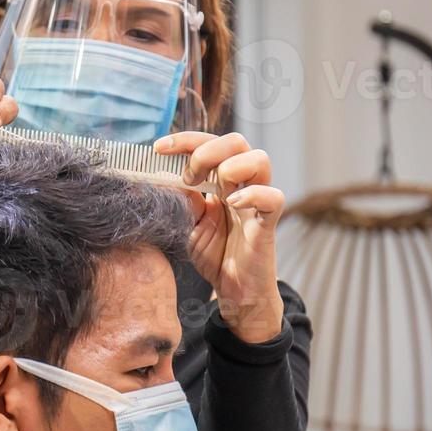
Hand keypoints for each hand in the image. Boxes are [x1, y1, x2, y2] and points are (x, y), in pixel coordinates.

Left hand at [154, 131, 285, 343]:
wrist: (234, 290)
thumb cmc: (215, 255)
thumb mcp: (188, 223)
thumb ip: (181, 199)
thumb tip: (159, 175)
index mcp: (221, 182)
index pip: (208, 144)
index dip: (185, 140)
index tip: (158, 148)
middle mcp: (241, 185)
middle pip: (237, 141)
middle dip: (207, 150)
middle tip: (189, 177)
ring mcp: (256, 202)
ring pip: (260, 159)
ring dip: (231, 166)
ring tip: (215, 192)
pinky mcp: (267, 223)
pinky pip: (273, 197)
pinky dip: (252, 195)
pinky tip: (231, 204)